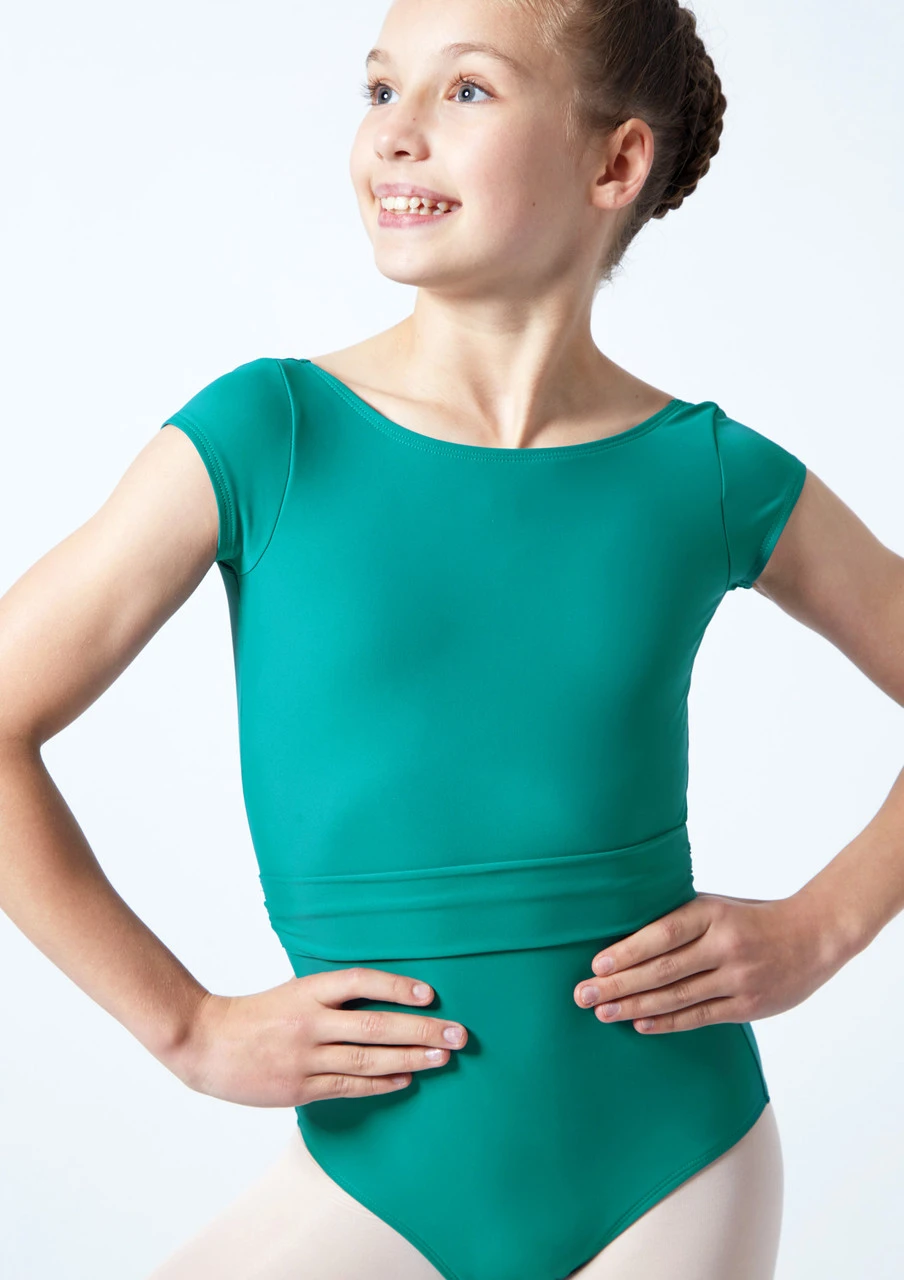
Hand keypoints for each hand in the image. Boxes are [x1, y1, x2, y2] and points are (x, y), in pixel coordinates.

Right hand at [166, 969, 467, 1104]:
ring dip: (411, 1058)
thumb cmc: (256, 1016)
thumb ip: (331, 997)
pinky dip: (382, 1083)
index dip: (396, 986)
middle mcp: (310, 1022)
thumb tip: (383, 999)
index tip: (430, 993)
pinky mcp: (300, 1087)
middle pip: (376, 1025)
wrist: (205, 1044)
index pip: (360, 982)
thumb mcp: (293, 993)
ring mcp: (305, 1057)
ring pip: (369, 1059)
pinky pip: (350, 1086)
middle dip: (421, 1030)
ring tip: (442, 1057)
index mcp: (307, 990)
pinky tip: (407, 1079)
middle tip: (457, 1034)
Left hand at [572, 891, 845, 1033]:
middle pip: (662, 970)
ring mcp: (737, 978)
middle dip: (619, 985)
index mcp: (711, 914)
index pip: (661, 935)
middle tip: (583, 995)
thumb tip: (625, 937)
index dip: (627, 952)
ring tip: (603, 1013)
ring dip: (634, 1006)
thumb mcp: (716, 906)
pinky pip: (699, 1017)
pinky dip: (666, 1022)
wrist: (813, 936)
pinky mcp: (748, 1005)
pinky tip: (639, 1023)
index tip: (596, 966)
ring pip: (677, 997)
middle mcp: (724, 945)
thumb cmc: (751, 918)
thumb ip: (679, 920)